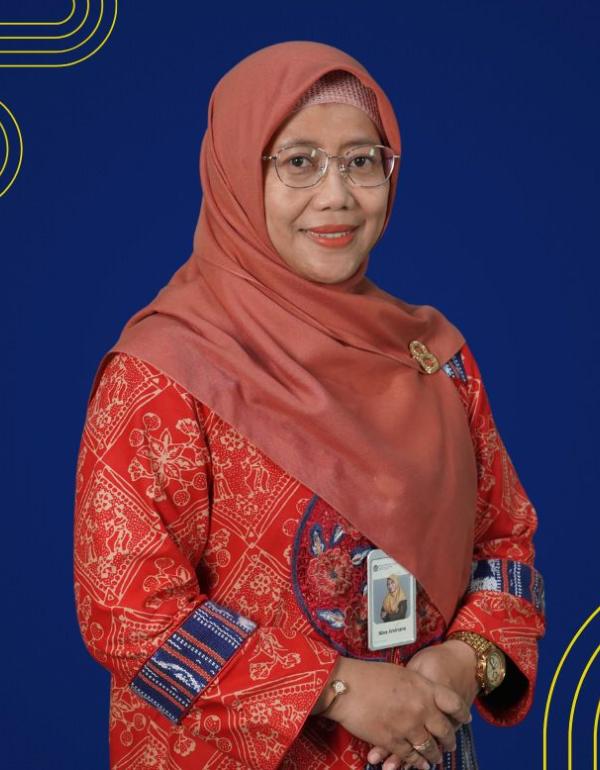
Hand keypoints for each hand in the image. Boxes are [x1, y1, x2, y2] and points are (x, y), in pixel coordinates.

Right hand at [366, 641, 477, 768]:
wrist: (347, 687)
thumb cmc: (370, 675)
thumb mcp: (401, 673)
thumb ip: (417, 686)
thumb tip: (425, 695)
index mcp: (424, 688)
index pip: (453, 703)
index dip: (462, 713)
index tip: (466, 719)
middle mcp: (421, 708)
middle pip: (444, 730)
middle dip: (449, 740)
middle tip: (451, 744)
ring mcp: (408, 726)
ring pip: (429, 747)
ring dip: (434, 754)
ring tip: (436, 758)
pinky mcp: (393, 741)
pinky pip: (411, 755)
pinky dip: (417, 761)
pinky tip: (420, 763)